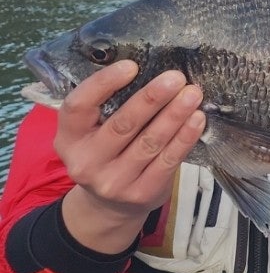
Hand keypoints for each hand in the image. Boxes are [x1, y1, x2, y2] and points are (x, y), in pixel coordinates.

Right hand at [55, 61, 206, 253]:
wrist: (109, 206)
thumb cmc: (106, 153)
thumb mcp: (92, 133)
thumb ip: (108, 107)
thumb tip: (151, 69)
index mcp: (69, 139)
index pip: (78, 107)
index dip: (103, 84)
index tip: (131, 66)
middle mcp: (86, 162)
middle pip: (122, 124)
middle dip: (152, 98)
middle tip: (176, 77)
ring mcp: (113, 181)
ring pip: (150, 142)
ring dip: (175, 115)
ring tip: (193, 94)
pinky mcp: (141, 193)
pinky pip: (168, 160)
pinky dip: (185, 137)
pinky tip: (197, 119)